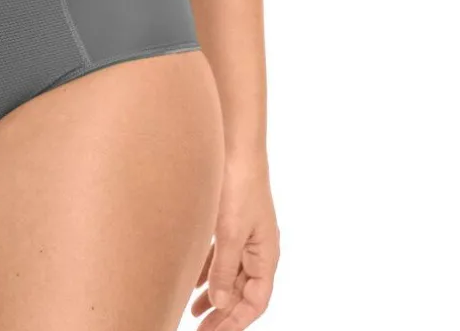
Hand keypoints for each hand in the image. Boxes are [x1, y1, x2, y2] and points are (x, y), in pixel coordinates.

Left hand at [190, 156, 279, 328]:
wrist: (235, 146)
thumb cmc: (240, 186)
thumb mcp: (231, 232)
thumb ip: (225, 269)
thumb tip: (220, 302)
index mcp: (266, 254)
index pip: (256, 301)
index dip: (237, 320)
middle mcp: (258, 249)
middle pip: (243, 293)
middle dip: (224, 314)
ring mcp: (244, 236)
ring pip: (230, 277)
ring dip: (215, 297)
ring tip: (194, 315)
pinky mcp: (229, 223)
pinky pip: (220, 258)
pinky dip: (208, 273)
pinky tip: (193, 284)